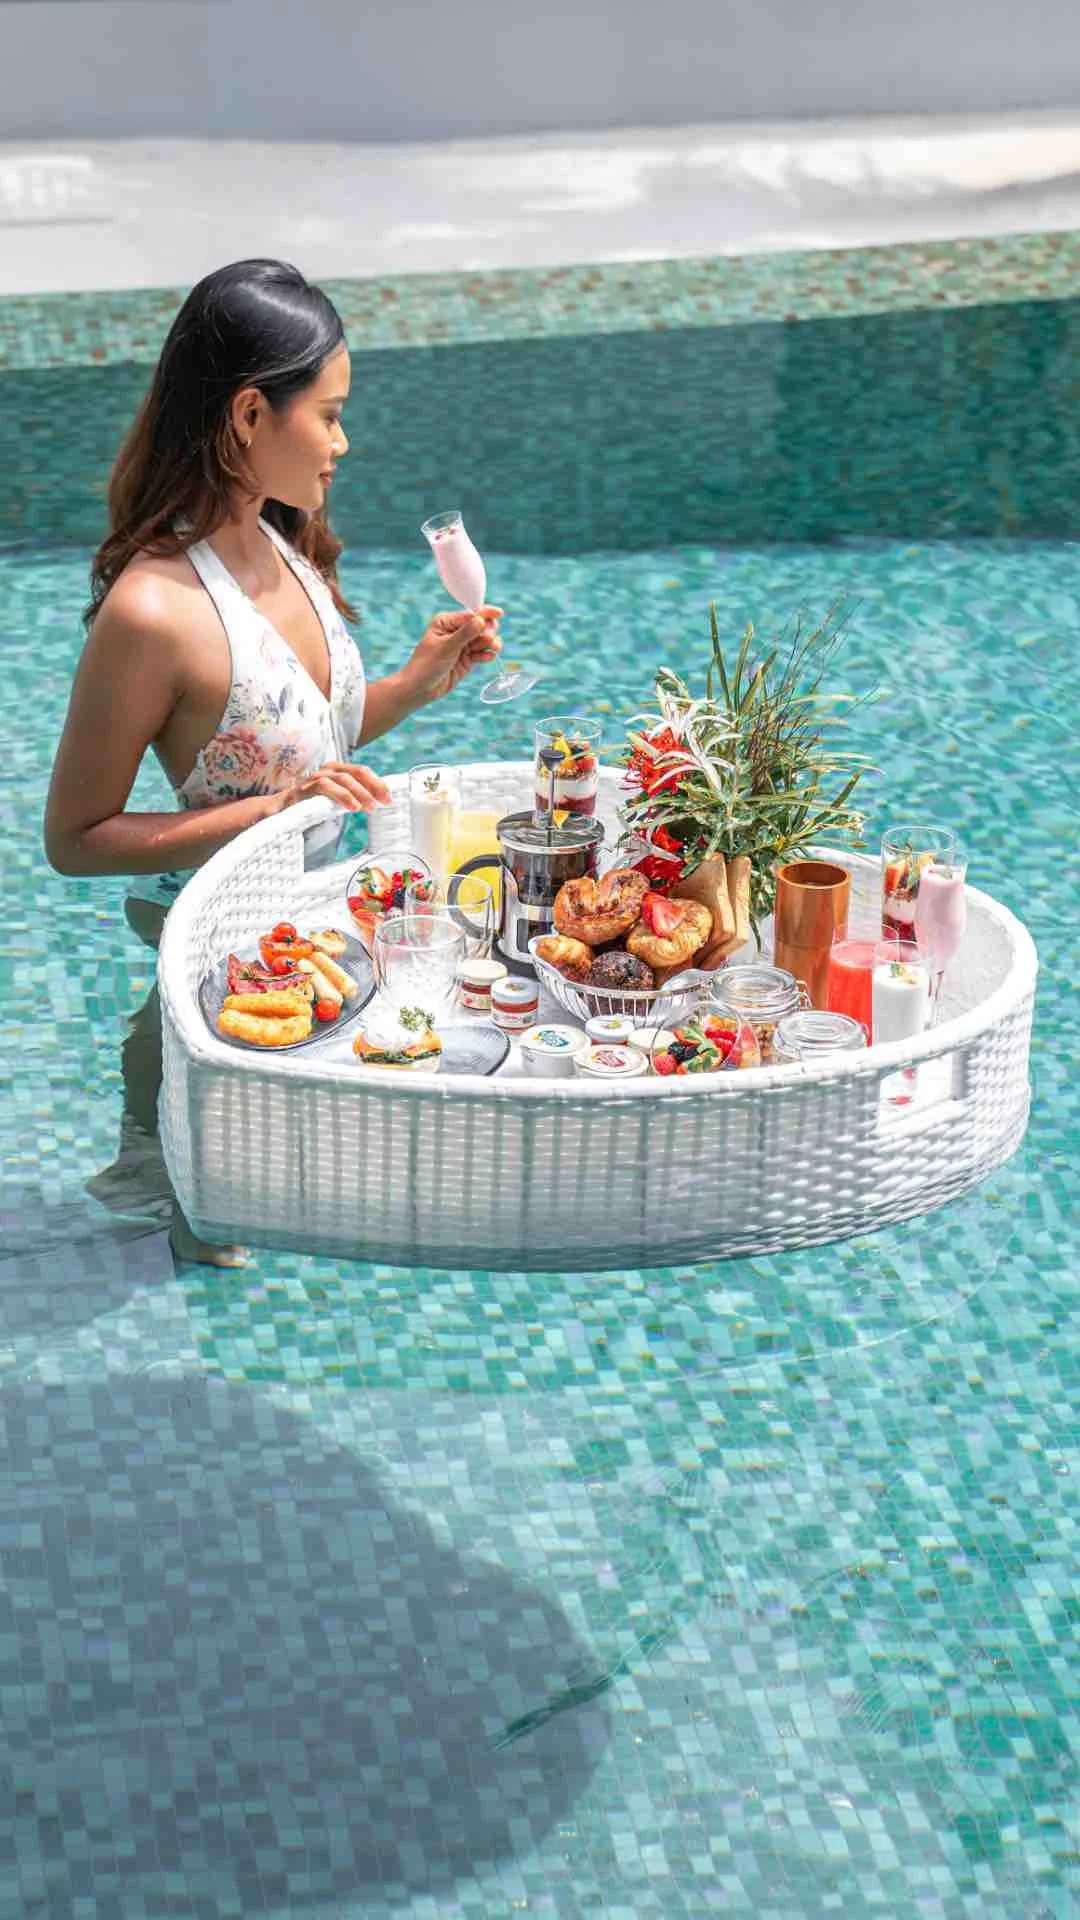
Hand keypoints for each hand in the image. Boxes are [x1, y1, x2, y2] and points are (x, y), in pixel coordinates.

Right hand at [271, 761, 391, 814]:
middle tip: (386, 802)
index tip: (390, 798)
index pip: (361, 771)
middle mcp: (327, 771)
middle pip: (356, 771)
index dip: (378, 782)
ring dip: (360, 793)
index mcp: (336, 772)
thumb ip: (350, 800)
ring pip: (343, 778)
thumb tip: (374, 804)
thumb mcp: (334, 803)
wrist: (277, 812)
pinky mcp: (304, 788)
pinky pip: (326, 787)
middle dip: (374, 786)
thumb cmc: (308, 807)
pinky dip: (342, 796)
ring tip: (371, 807)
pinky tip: (354, 808)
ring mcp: (315, 777)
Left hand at [408, 605, 503, 702]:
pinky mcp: (467, 660)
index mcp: (447, 622)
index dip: (486, 614)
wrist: (420, 689)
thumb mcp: (445, 648)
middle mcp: (456, 631)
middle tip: (487, 641)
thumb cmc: (426, 665)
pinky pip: (483, 653)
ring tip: (493, 649)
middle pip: (482, 625)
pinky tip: (486, 658)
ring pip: (485, 640)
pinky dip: (487, 655)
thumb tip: (481, 620)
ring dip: (491, 643)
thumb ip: (464, 634)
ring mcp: (463, 646)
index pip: (471, 614)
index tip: (499, 613)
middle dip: (488, 632)